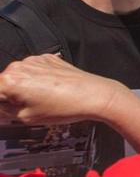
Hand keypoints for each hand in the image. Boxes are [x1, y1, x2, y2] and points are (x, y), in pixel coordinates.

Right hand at [0, 54, 124, 124]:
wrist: (93, 95)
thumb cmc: (62, 108)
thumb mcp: (26, 117)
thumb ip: (4, 111)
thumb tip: (1, 108)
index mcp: (9, 81)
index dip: (0, 105)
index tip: (6, 111)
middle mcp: (19, 66)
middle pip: (3, 83)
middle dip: (7, 96)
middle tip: (22, 109)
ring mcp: (34, 60)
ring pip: (18, 76)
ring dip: (21, 87)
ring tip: (40, 100)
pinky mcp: (48, 58)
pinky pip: (33, 69)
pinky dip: (35, 79)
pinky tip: (49, 90)